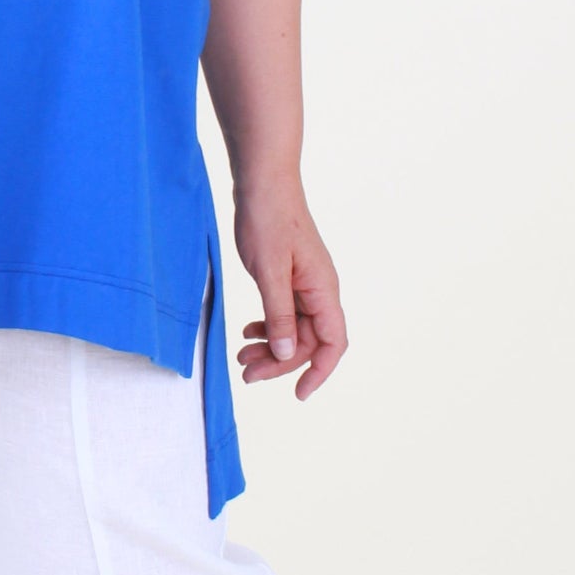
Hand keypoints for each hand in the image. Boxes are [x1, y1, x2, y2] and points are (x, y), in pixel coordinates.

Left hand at [232, 177, 346, 399]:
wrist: (263, 181)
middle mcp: (319, 289)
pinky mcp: (288, 276)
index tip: (297, 393)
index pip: (333, 343)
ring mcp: (304, 283)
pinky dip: (267, 326)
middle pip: (307, 341)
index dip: (318, 372)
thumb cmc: (268, 219)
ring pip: (293, 328)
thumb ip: (278, 314)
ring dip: (270, 346)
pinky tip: (248, 331)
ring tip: (241, 356)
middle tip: (245, 373)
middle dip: (279, 362)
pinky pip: (284, 312)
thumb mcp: (269, 271)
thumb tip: (286, 353)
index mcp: (322, 289)